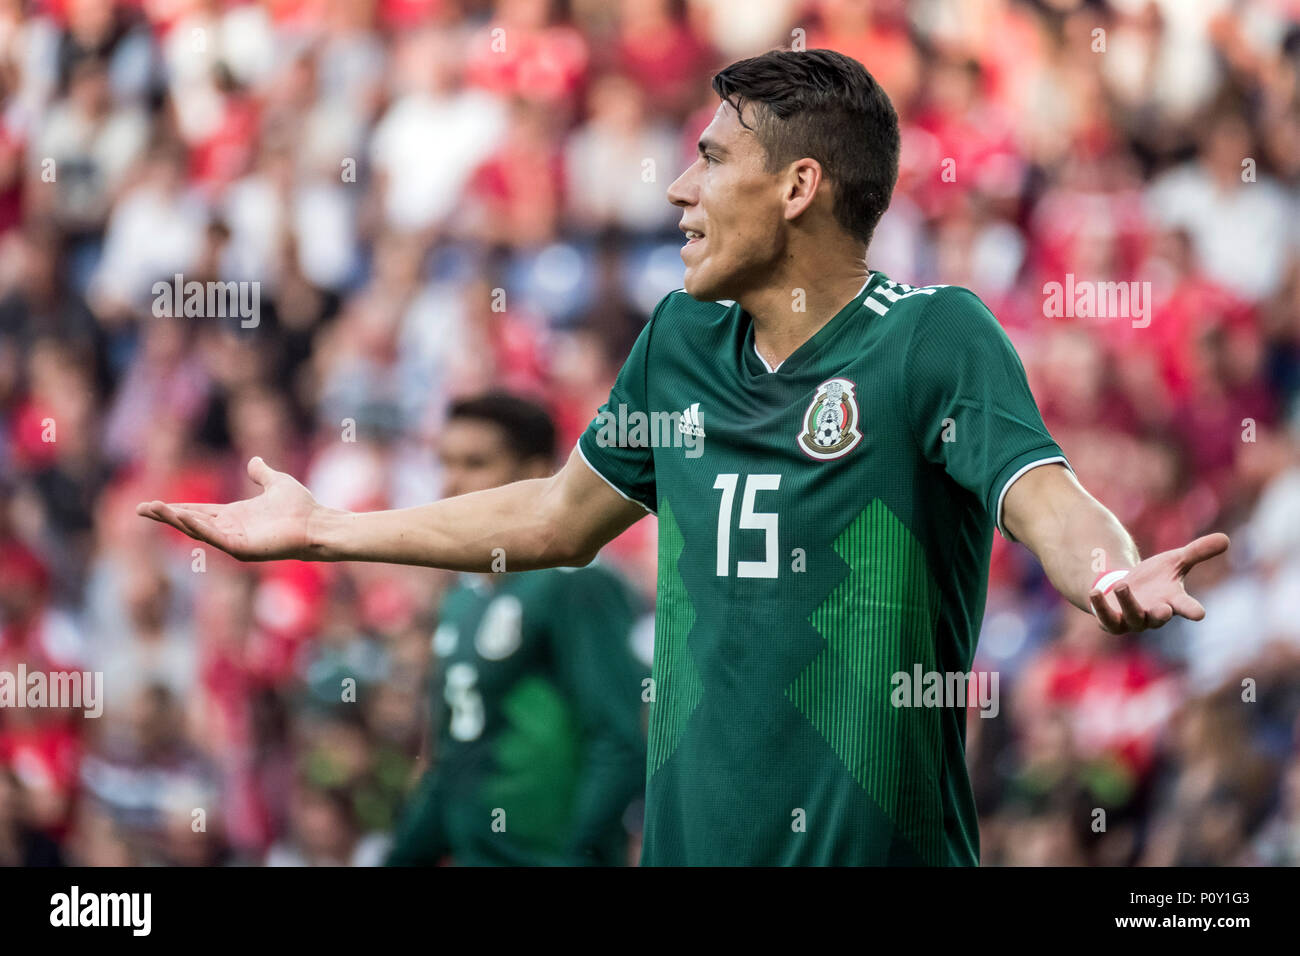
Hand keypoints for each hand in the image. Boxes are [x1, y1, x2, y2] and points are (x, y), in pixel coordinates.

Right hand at [137, 457, 323, 560]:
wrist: (317, 522)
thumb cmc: (300, 507)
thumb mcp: (276, 483)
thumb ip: (262, 474)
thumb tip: (254, 461)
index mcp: (234, 516)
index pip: (197, 511)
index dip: (175, 508)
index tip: (151, 504)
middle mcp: (230, 529)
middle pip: (190, 522)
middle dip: (166, 515)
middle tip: (141, 508)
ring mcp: (235, 541)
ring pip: (198, 530)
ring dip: (177, 520)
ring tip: (156, 509)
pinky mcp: (243, 548)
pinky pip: (215, 538)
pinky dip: (199, 528)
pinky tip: (184, 516)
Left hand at [1088, 532, 1229, 633]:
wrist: (1127, 589)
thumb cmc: (1156, 578)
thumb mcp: (1175, 561)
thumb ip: (1198, 552)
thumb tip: (1226, 538)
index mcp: (1172, 600)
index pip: (1186, 607)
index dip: (1192, 610)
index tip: (1200, 614)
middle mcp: (1154, 614)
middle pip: (1160, 617)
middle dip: (1161, 614)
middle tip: (1164, 609)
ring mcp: (1133, 620)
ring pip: (1132, 616)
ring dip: (1128, 602)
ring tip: (1121, 584)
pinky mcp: (1113, 621)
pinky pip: (1106, 619)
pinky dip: (1100, 607)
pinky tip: (1094, 593)